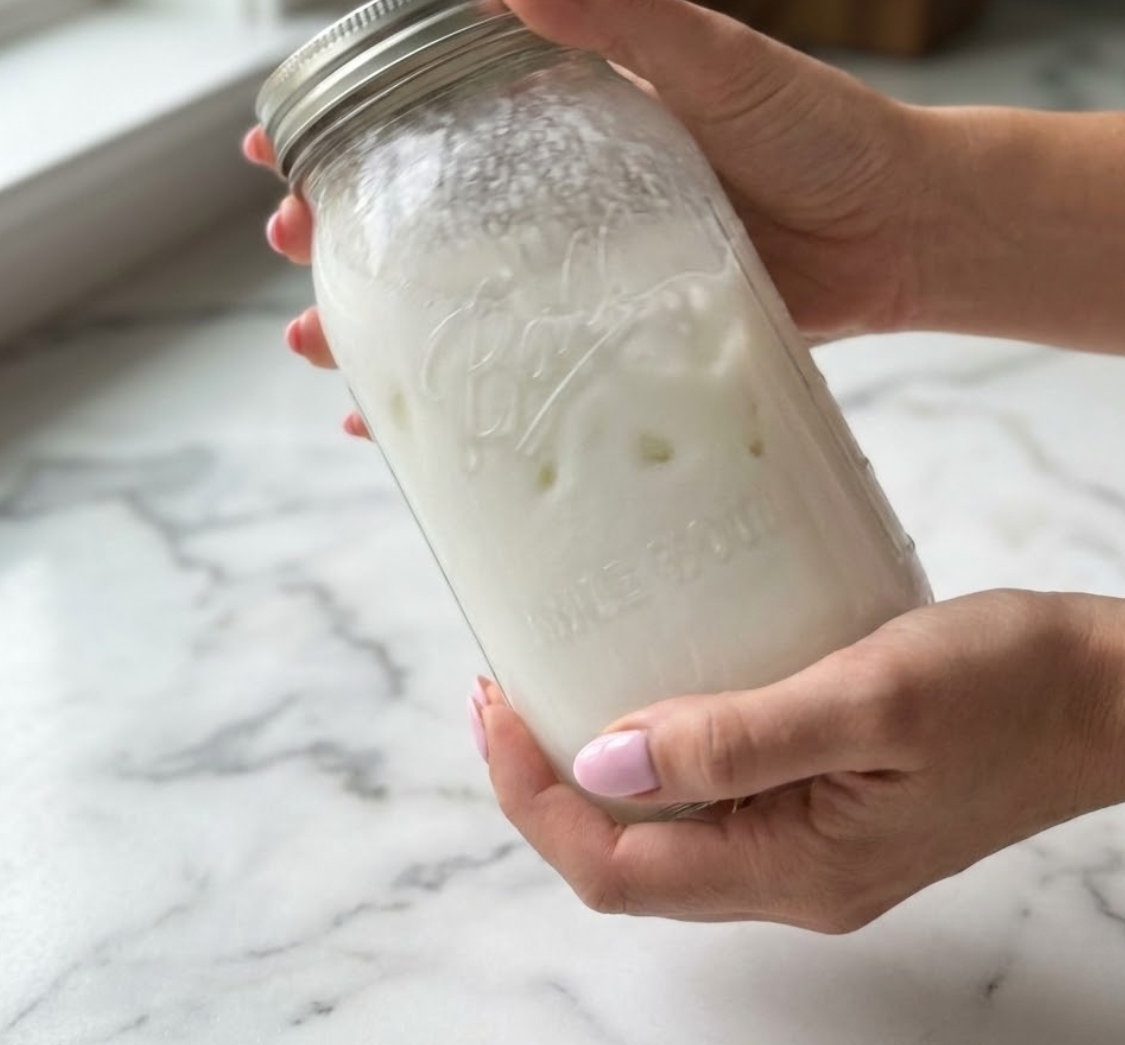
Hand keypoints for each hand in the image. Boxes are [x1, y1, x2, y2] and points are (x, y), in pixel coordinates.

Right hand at [242, 0, 943, 429]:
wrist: (899, 231)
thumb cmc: (819, 133)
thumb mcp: (718, 63)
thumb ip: (621, 21)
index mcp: (573, 116)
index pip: (436, 111)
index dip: (352, 124)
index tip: (284, 140)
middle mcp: (565, 193)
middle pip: (426, 211)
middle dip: (345, 230)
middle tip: (293, 243)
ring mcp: (584, 267)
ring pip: (458, 295)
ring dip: (380, 320)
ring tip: (316, 341)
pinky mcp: (617, 332)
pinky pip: (523, 361)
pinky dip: (463, 393)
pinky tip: (402, 424)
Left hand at [475, 590, 1124, 929]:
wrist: (1105, 692)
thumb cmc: (1006, 687)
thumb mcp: (868, 699)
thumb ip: (735, 738)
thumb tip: (603, 759)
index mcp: (794, 867)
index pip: (616, 869)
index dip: (536, 799)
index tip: (498, 709)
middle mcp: (792, 876)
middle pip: (626, 860)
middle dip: (545, 785)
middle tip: (505, 691)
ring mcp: (810, 844)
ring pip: (663, 831)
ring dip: (592, 769)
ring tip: (551, 685)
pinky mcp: (825, 803)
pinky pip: (709, 797)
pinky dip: (655, 752)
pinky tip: (646, 689)